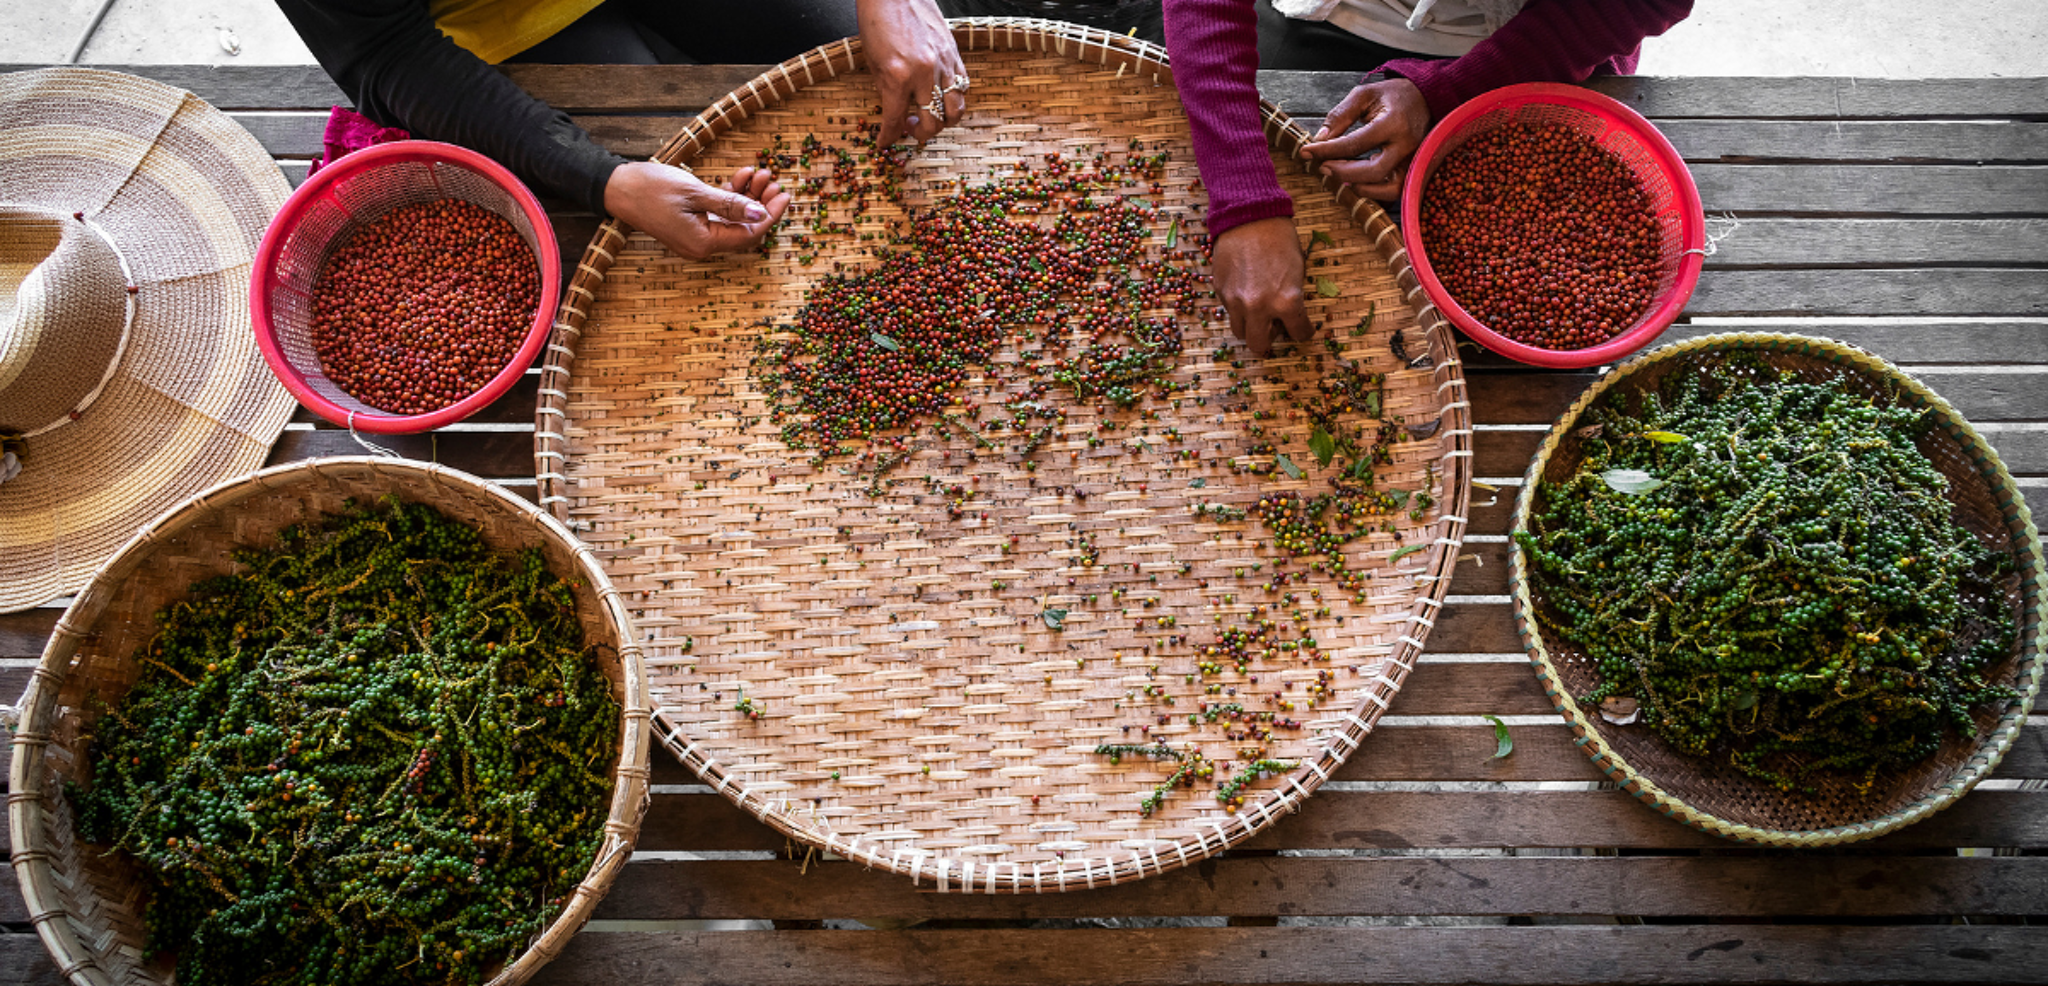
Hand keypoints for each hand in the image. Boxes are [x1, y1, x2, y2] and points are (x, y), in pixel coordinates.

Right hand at [603, 162, 789, 260]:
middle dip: (761, 203)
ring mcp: (695, 236)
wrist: (616, 186)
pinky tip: (739, 177)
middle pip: (743, 228)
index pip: (749, 234)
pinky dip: (730, 197)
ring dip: (747, 197)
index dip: (770, 215)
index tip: (784, 194)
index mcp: (704, 243)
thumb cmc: (651, 188)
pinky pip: (718, 214)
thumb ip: (731, 205)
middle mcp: (701, 245)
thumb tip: (761, 214)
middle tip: (773, 181)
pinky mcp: (689, 224)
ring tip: (759, 173)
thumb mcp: (696, 192)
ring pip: (732, 219)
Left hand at [859, 0, 968, 147]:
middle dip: (920, 133)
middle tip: (910, 128)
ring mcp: (943, 65)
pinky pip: (962, 87)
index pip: (895, 120)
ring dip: (943, 121)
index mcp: (897, 77)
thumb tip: (895, 112)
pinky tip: (941, 96)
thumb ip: (886, 90)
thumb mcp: (873, 62)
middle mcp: (923, 75)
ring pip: (955, 110)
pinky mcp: (955, 54)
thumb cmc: (877, 22)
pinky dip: (954, 99)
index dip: (889, 137)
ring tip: (930, 117)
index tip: (885, 143)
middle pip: (932, 123)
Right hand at [1213, 216, 1312, 356]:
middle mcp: (1258, 307)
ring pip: (1240, 331)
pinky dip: (1239, 308)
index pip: (1299, 333)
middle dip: (1269, 340)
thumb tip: (1289, 315)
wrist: (1249, 216)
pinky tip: (1246, 290)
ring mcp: (1235, 301)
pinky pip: (1229, 310)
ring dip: (1251, 327)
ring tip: (1258, 313)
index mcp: (1286, 302)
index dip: (1304, 332)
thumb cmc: (1280, 239)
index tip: (1303, 329)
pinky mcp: (1220, 291)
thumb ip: (1293, 297)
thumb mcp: (1298, 270)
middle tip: (1275, 328)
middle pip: (1259, 344)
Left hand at [1301, 77, 1430, 201]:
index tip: (1307, 152)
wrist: (1425, 97)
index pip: (1355, 144)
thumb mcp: (1363, 95)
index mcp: (1393, 123)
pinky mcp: (1415, 169)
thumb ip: (1340, 115)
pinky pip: (1396, 190)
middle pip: (1372, 171)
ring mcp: (1414, 160)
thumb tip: (1320, 139)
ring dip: (1361, 187)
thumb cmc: (1393, 95)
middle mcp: (1407, 145)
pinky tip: (1357, 181)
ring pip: (1388, 188)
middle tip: (1322, 166)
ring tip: (1340, 176)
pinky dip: (1376, 191)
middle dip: (1342, 172)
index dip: (1327, 150)